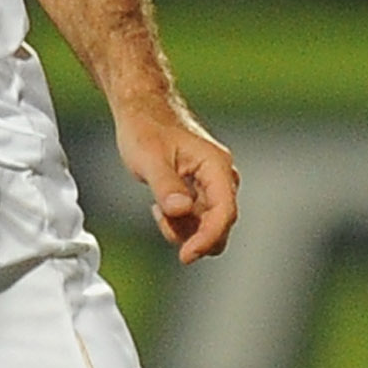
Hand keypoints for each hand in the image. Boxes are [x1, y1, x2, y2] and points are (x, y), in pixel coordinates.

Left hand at [113, 97, 237, 262]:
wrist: (142, 111)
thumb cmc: (146, 128)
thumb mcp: (150, 158)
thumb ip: (166, 185)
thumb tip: (179, 211)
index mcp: (216, 166)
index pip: (225, 212)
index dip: (208, 238)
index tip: (186, 256)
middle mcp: (221, 176)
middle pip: (221, 223)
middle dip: (194, 234)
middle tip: (163, 224)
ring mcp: (212, 184)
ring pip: (208, 224)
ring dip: (183, 228)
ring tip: (157, 208)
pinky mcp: (202, 190)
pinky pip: (198, 217)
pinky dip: (179, 221)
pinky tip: (160, 205)